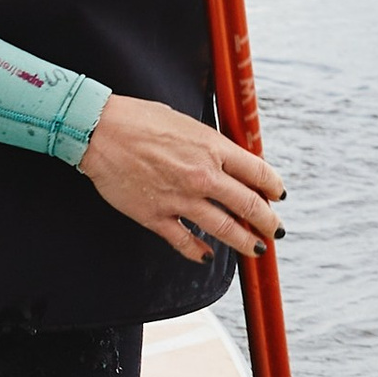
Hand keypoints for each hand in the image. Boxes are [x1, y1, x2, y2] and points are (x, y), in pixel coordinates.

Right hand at [77, 94, 281, 262]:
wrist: (99, 131)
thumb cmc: (139, 120)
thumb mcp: (186, 123)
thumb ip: (209, 145)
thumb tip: (227, 159)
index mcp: (212, 148)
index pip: (258, 172)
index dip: (273, 186)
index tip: (278, 194)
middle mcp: (202, 175)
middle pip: (249, 205)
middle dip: (268, 221)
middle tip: (275, 229)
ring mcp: (180, 199)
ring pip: (224, 229)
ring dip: (245, 243)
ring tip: (256, 249)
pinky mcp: (156, 217)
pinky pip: (184, 242)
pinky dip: (199, 253)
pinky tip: (207, 256)